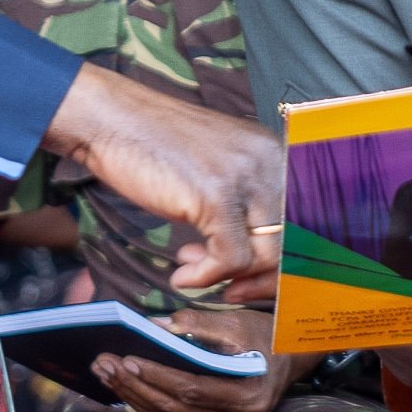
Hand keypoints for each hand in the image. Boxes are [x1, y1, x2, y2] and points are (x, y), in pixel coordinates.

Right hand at [44, 67, 285, 302]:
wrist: (110, 120)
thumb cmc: (152, 144)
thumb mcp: (212, 167)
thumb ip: (238, 199)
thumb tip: (251, 254)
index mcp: (271, 152)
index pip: (301, 220)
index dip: (279, 259)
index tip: (249, 278)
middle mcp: (267, 161)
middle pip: (290, 241)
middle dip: (261, 277)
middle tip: (230, 290)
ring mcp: (244, 178)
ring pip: (266, 254)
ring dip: (231, 278)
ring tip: (194, 273)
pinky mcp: (216, 196)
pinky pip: (230, 259)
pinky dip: (206, 277)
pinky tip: (182, 275)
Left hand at [90, 309, 308, 411]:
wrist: (288, 360)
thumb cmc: (263, 336)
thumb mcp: (238, 322)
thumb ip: (199, 323)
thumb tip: (156, 326)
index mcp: (248, 395)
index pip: (192, 389)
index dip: (157, 375)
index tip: (125, 358)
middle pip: (175, 408)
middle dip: (134, 385)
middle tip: (102, 364)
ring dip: (133, 396)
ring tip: (104, 372)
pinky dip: (145, 404)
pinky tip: (123, 386)